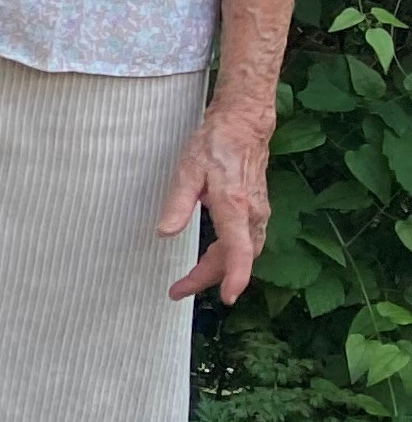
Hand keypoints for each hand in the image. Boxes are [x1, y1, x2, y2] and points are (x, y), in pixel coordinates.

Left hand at [161, 107, 274, 303]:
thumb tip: (164, 233)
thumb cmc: (214, 144)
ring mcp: (257, 211)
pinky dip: (230, 256)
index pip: (239, 250)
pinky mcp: (256, 208)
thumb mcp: (187, 170)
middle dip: (209, 278)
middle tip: (177, 290)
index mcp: (234, 206)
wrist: (244, 124)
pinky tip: (213, 259)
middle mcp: (251, 213)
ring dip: (220, 269)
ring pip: (243, 251)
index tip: (229, 298)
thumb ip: (177, 204)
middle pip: (236, 257)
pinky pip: (246, 241)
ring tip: (190, 280)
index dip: (234, 276)